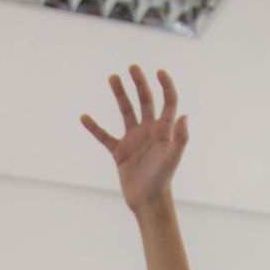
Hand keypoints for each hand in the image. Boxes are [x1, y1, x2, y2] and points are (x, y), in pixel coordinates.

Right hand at [81, 66, 188, 213]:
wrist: (148, 201)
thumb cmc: (162, 181)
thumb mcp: (171, 159)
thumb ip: (179, 138)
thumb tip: (184, 116)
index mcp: (164, 130)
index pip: (168, 101)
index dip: (165, 86)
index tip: (159, 72)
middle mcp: (149, 131)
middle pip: (145, 101)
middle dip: (139, 83)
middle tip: (132, 67)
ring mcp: (134, 140)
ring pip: (125, 112)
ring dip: (120, 95)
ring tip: (112, 78)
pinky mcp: (120, 152)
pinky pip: (105, 136)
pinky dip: (95, 128)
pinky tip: (84, 117)